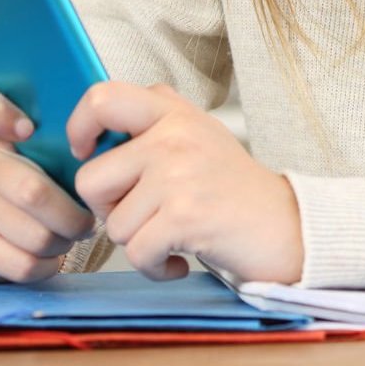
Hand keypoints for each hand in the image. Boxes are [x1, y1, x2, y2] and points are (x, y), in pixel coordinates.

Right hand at [0, 83, 94, 282]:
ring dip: (64, 239)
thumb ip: (80, 129)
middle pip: (30, 191)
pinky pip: (22, 262)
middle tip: (88, 218)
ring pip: (33, 232)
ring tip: (71, 234)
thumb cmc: (48, 177)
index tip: (27, 128)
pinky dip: (48, 264)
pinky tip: (53, 255)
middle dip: (72, 213)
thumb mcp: (60, 146)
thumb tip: (117, 131)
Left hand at [66, 82, 304, 284]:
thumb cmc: (234, 188)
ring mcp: (178, 176)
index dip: (78, 127)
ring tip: (171, 235)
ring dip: (138, 242)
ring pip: (113, 225)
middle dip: (108, 209)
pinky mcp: (183, 216)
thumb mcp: (199, 135)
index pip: (102, 98)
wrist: (285, 225)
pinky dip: (154, 267)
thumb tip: (96, 131)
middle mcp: (174, 138)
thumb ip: (154, 121)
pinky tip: (176, 259)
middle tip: (142, 214)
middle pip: (90, 179)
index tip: (86, 153)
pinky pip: (135, 253)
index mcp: (174, 114)